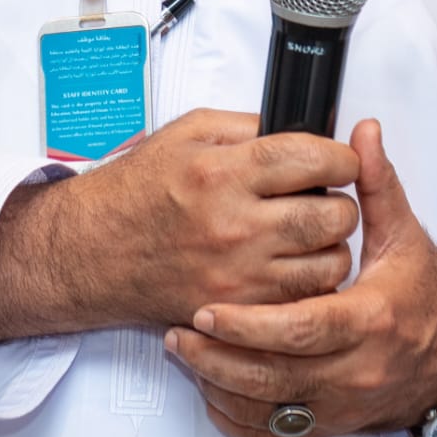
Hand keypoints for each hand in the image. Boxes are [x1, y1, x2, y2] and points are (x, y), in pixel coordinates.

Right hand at [0, 108, 360, 341]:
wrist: (93, 250)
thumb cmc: (138, 190)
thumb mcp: (187, 133)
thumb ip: (248, 126)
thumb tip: (300, 131)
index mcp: (224, 172)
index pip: (313, 159)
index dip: (342, 156)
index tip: (341, 158)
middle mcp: (235, 225)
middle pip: (332, 215)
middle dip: (342, 201)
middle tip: (328, 195)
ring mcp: (239, 275)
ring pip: (329, 264)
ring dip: (331, 245)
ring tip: (311, 232)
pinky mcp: (237, 310)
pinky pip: (303, 300)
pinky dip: (310, 282)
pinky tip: (293, 263)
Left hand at [164, 117, 436, 436]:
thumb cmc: (423, 293)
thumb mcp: (404, 234)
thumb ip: (376, 184)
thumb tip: (362, 133)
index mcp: (370, 319)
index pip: (303, 329)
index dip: (252, 324)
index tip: (209, 309)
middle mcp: (356, 370)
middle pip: (277, 376)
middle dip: (221, 356)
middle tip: (182, 330)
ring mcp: (342, 405)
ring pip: (269, 411)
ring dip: (220, 386)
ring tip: (185, 353)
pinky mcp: (331, 425)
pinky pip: (275, 436)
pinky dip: (238, 419)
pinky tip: (212, 391)